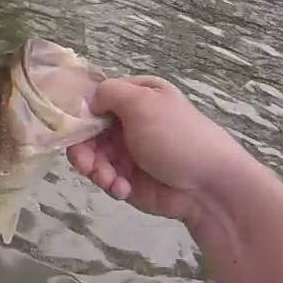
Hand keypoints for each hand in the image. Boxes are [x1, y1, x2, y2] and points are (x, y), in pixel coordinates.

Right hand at [67, 75, 253, 225]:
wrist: (210, 188)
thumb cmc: (177, 137)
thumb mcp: (144, 102)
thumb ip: (109, 92)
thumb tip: (89, 101)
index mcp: (136, 97)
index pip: (95, 99)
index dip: (81, 114)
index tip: (73, 130)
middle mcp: (130, 122)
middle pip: (89, 131)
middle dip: (84, 149)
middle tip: (87, 165)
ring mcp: (129, 151)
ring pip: (92, 156)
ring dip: (96, 169)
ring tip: (109, 180)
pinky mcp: (129, 178)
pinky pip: (106, 178)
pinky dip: (110, 184)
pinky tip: (123, 189)